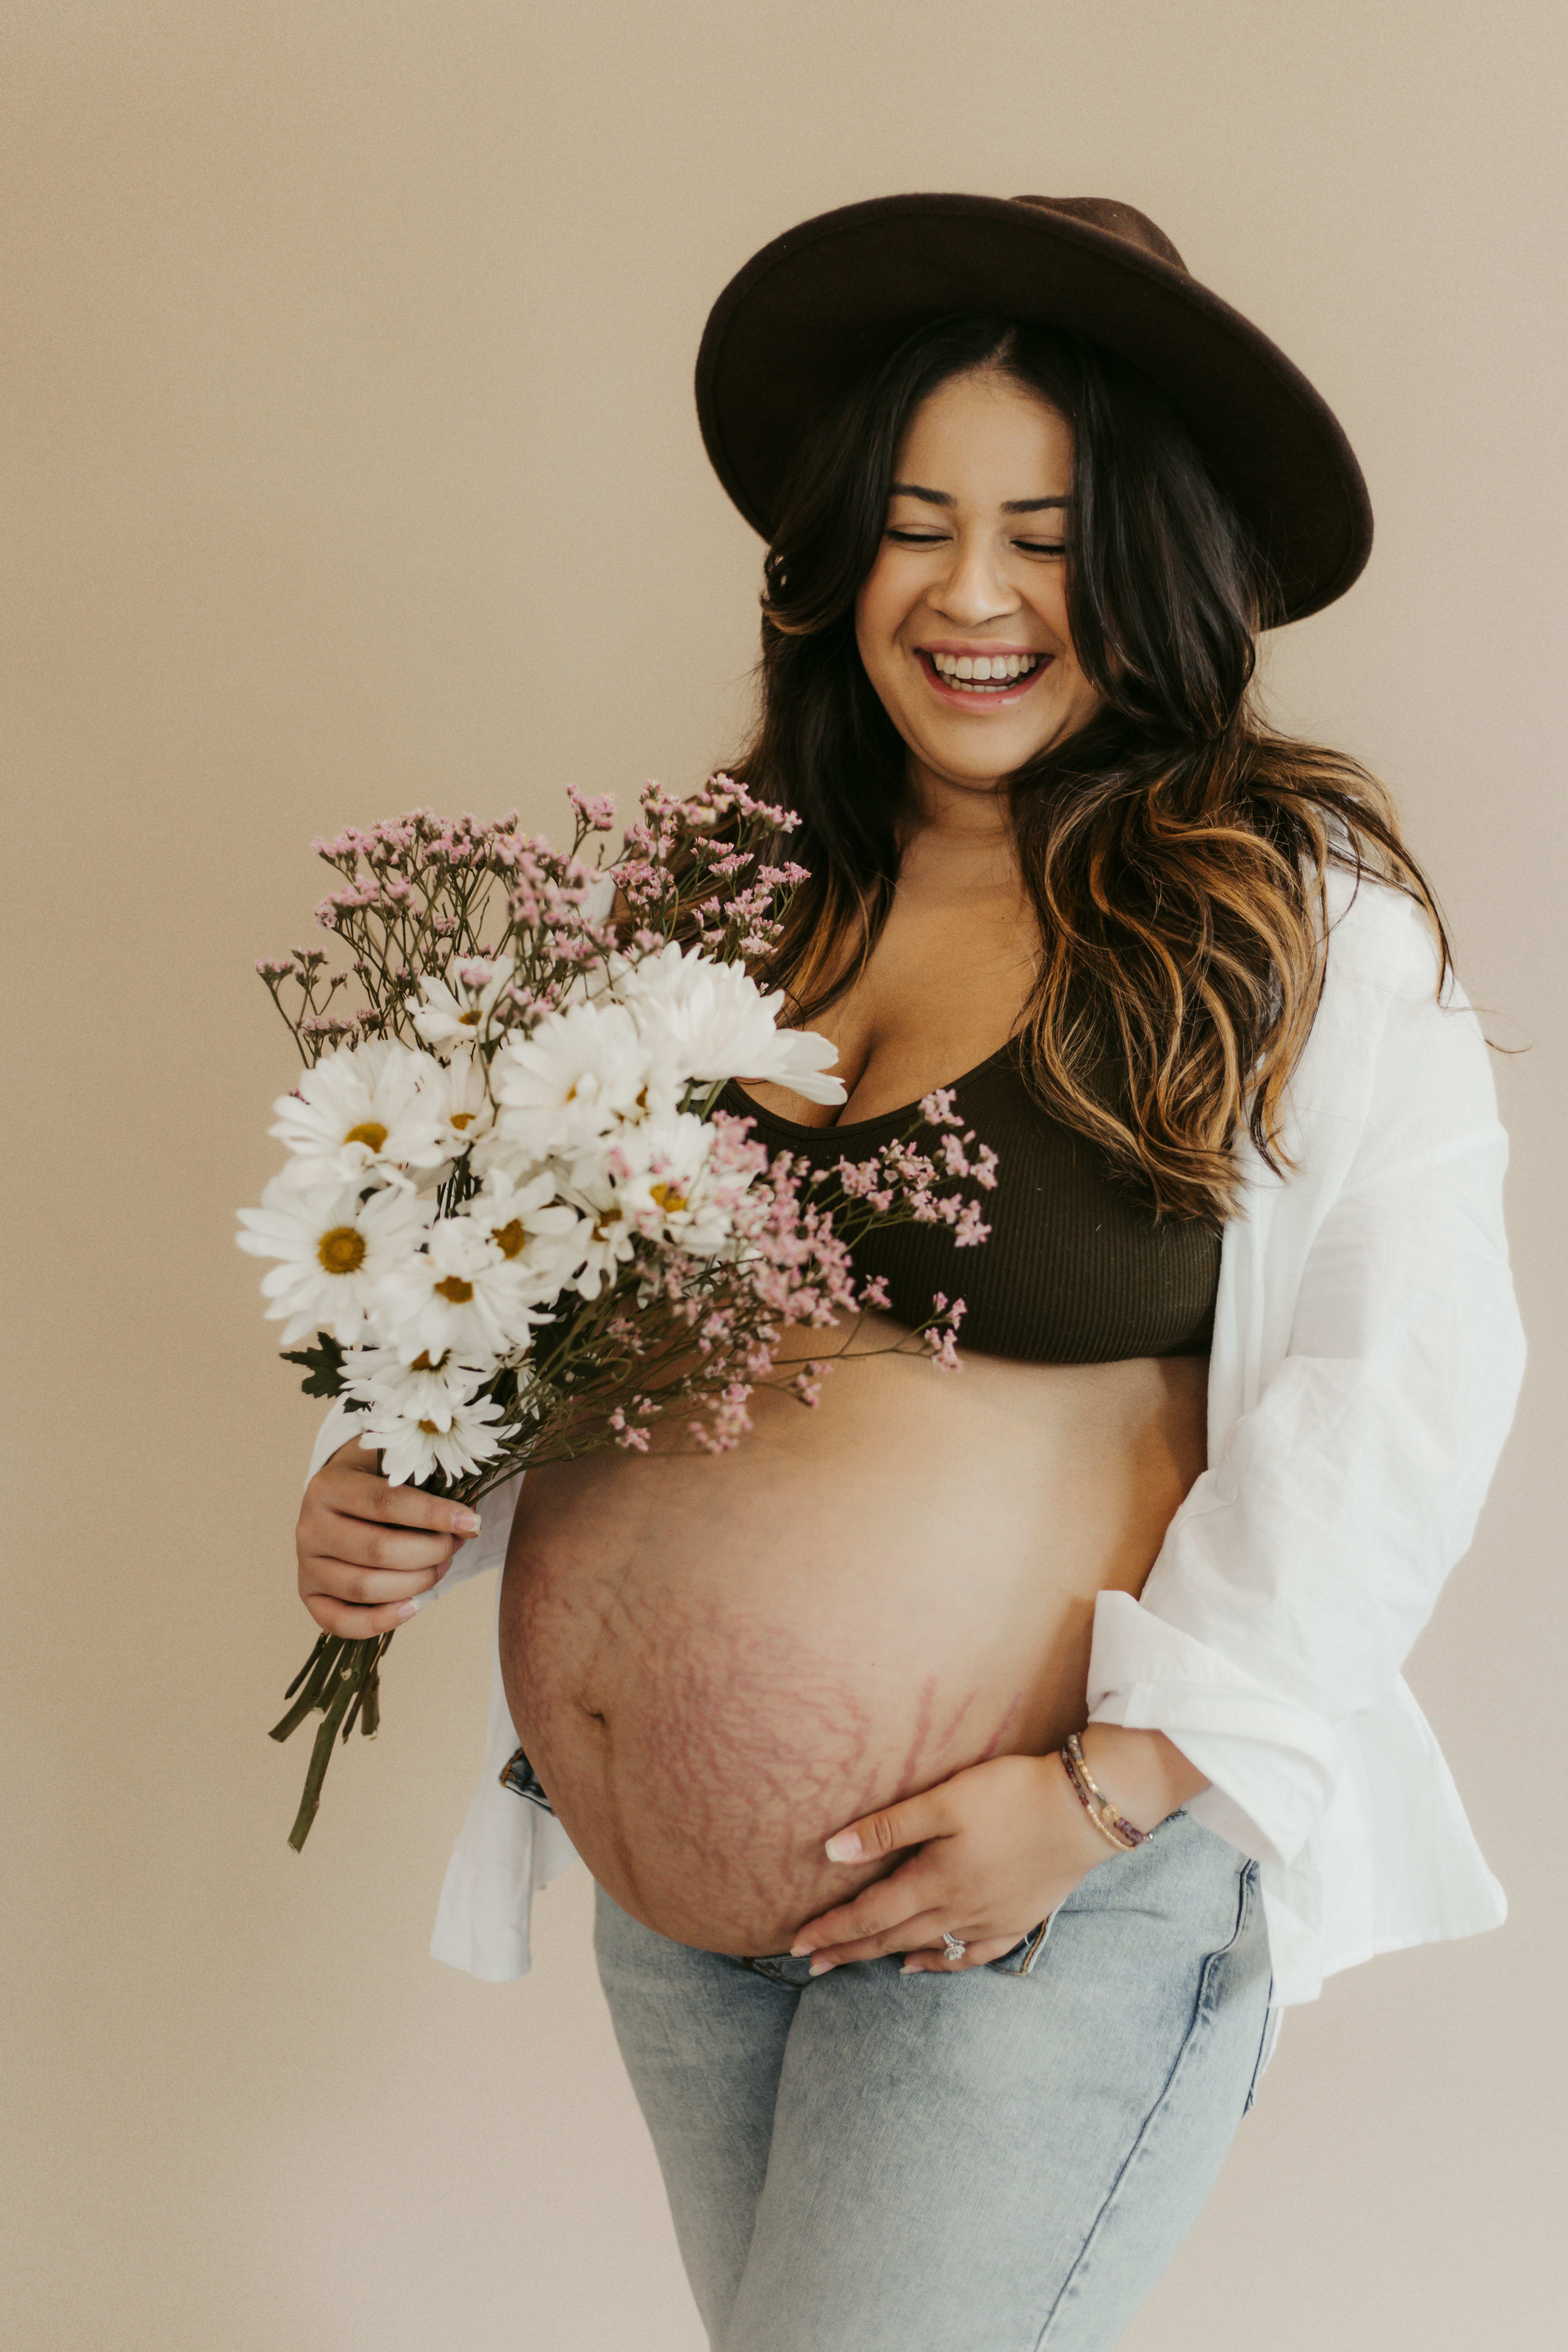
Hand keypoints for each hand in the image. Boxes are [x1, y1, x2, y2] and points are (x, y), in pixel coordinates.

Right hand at [295, 1434, 482, 1637]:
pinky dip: (381, 1621)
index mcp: (329, 1485)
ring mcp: (306, 1564)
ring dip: (415, 1584)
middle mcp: (309, 1526)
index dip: (433, 1515)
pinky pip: (341, 1622)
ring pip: (364, 1587)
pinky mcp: (309, 1595)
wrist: (338, 1498)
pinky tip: (413, 1607)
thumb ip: (427, 1486)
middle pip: (378, 1550)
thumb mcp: (395, 1469)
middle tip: (455, 1546)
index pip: (386, 1502)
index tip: (471, 1522)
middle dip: (430, 1552)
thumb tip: (469, 1524)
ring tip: (440, 1569)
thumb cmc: (376, 1483)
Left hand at [789, 1750, 1113, 1975]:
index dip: (832, 1930)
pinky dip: (942, 1964)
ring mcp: (990, 1920)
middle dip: (848, 1950)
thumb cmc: (1010, 1796)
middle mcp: (958, 1911)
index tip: (797, 1945)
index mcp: (935, 1881)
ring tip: (855, 1964)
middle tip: (811, 1964)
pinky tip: (923, 1964)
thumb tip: (832, 1853)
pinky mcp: (1017, 1919)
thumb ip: (889, 1828)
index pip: (870, 1914)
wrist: (1082, 1812)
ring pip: (927, 1949)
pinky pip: (972, 1956)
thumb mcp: (943, 1801)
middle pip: (891, 1937)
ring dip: (886, 1956)